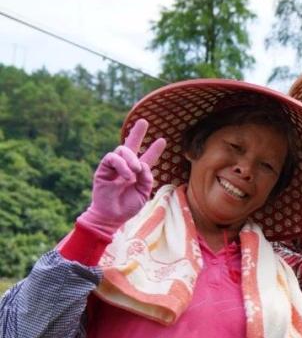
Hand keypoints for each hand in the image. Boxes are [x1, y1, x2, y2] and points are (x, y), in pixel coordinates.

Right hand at [79, 119, 165, 233]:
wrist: (112, 216)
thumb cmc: (127, 207)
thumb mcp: (143, 193)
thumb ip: (146, 178)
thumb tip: (143, 165)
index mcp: (137, 173)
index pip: (147, 158)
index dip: (154, 150)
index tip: (162, 140)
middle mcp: (126, 167)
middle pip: (130, 145)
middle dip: (137, 132)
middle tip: (143, 121)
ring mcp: (114, 167)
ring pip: (122, 150)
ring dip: (131, 158)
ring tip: (136, 171)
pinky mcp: (103, 169)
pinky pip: (112, 158)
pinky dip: (121, 165)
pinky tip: (127, 175)